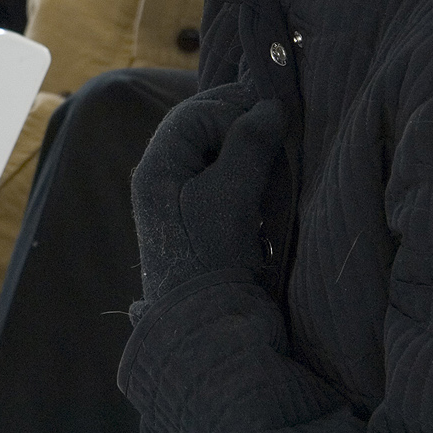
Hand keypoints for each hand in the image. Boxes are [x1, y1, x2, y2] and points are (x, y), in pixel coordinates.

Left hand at [132, 84, 284, 301]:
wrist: (203, 326)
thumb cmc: (211, 259)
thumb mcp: (230, 199)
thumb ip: (248, 147)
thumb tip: (271, 106)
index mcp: (157, 166)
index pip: (195, 113)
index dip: (233, 112)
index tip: (268, 129)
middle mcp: (160, 175)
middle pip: (200, 125)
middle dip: (238, 124)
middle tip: (275, 135)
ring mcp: (176, 195)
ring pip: (212, 148)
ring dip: (243, 147)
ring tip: (271, 161)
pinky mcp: (195, 214)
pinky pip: (218, 173)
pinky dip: (243, 170)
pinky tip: (261, 184)